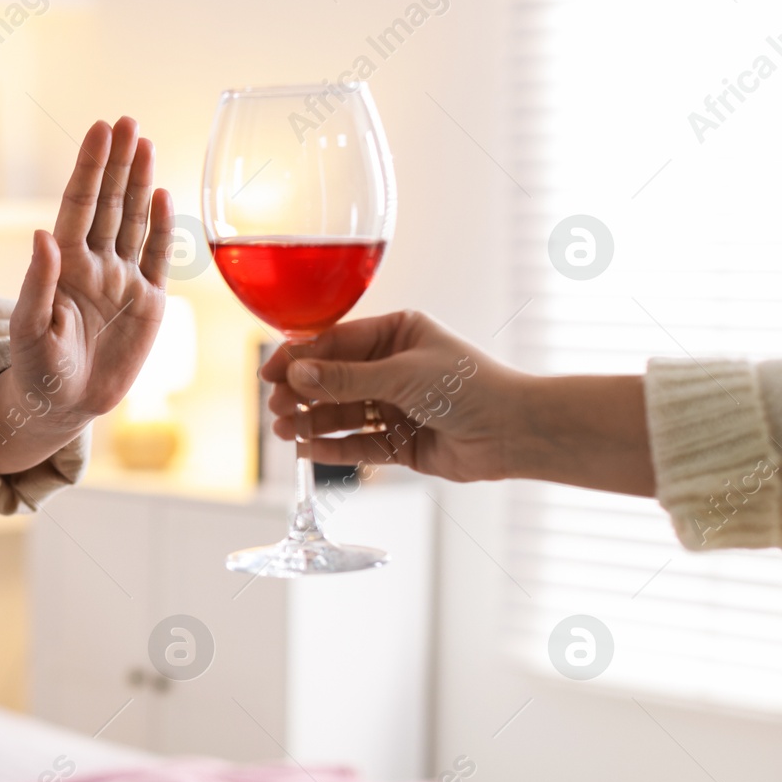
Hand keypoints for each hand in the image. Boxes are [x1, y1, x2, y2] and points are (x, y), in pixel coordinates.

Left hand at [8, 116, 172, 430]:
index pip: (79, 206)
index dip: (90, 168)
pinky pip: (158, 258)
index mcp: (64, 265)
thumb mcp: (29, 331)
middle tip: (128, 121)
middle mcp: (95, 264)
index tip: (100, 130)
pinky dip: (163, 228)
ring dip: (140, 184)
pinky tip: (164, 196)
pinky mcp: (148, 303)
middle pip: (110, 203)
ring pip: (134, 222)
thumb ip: (37, 284)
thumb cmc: (37, 370)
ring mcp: (123, 280)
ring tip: (146, 144)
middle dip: (118, 163)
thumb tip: (43, 234)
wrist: (64, 407)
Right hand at [259, 310, 515, 482]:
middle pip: (333, 380)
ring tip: (284, 430)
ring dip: (312, 421)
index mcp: (397, 333)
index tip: (270, 373)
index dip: (300, 358)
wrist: (512, 432)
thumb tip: (297, 374)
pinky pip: (357, 442)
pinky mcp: (399, 441)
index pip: (335, 343)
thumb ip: (345, 378)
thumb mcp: (401, 374)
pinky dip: (332, 446)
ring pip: (341, 413)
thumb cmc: (469, 387)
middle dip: (302, 394)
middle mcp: (393, 367)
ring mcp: (395, 405)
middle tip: (276, 407)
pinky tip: (307, 448)